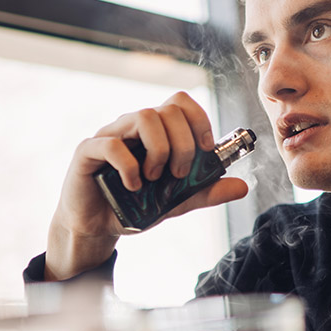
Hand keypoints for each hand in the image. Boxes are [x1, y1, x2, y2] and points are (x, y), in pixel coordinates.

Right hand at [46, 91, 249, 280]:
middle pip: (168, 109)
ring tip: (155, 178)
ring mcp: (110, 135)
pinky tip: (133, 186)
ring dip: (159, 150)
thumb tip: (242, 186)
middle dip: (184, 143)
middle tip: (179, 173)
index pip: (181, 102)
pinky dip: (129, 167)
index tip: (205, 149)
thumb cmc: (134, 206)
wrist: (98, 228)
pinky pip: (112, 145)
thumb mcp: (177, 202)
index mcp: (156, 131)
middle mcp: (133, 126)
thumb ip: (206, 191)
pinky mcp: (88, 151)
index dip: (199, 119)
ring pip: (143, 116)